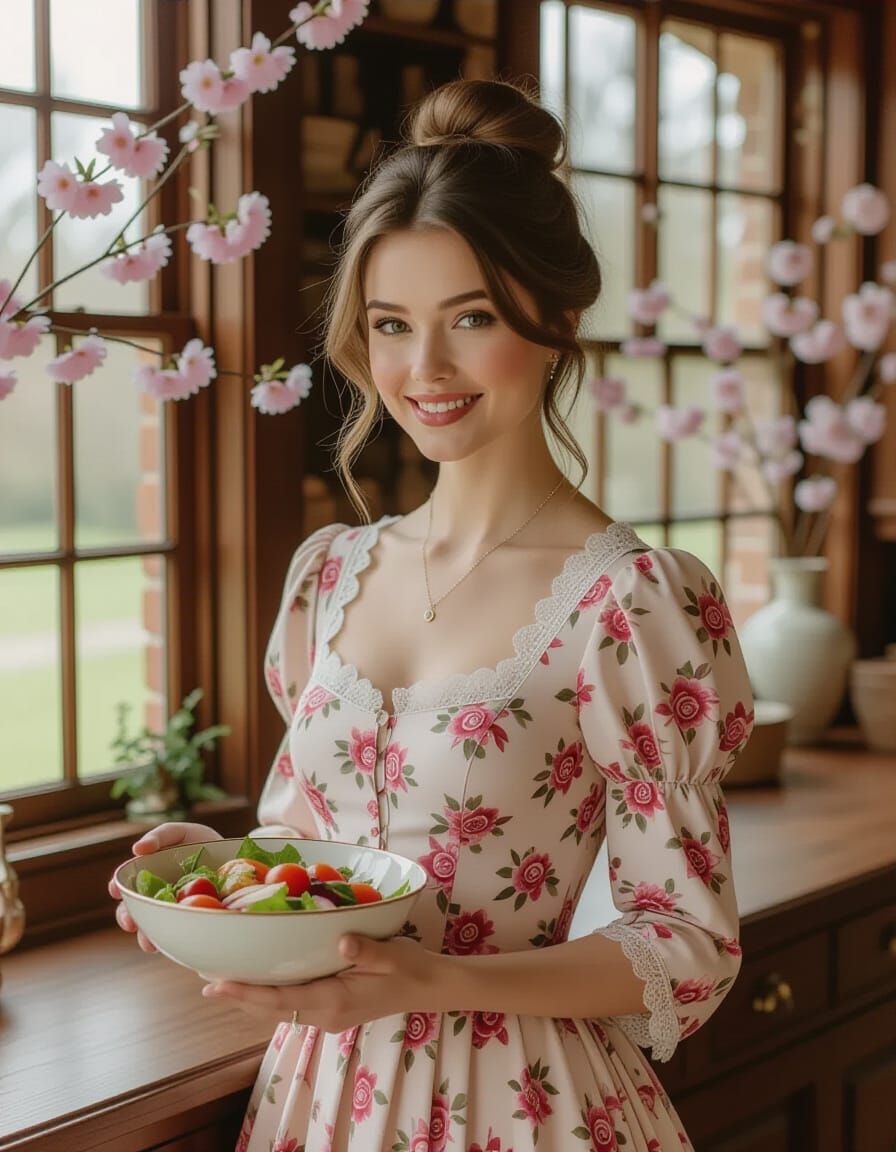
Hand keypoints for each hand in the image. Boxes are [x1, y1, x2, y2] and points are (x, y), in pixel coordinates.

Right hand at [109, 822, 221, 952]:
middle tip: (131, 923)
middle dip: (128, 918)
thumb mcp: (179, 833)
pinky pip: (178, 933)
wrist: (232, 855)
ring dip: (147, 937)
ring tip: (149, 945)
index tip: (115, 890)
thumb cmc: (198, 841)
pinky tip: (173, 944)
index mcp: (147, 877)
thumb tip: (136, 849)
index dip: (118, 888)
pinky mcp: (189, 921)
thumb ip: (159, 837)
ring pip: (153, 927)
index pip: (126, 886)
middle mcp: (155, 897)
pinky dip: (173, 940)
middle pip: (134, 911)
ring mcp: (171, 911)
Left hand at [201, 934, 448, 1032]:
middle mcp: (325, 1014)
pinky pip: (291, 1004)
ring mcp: (327, 1015)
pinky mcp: (331, 1009)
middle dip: (237, 996)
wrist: (430, 988)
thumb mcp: (393, 955)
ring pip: (278, 1009)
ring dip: (249, 997)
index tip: (215, 985)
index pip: (280, 999)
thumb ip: (367, 949)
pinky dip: (268, 995)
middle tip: (203, 979)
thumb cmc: (411, 968)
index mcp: (335, 1001)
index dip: (245, 993)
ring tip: (220, 980)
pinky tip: (257, 980)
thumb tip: (342, 942)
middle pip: (270, 1009)